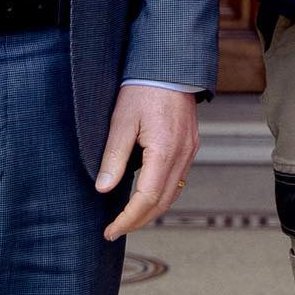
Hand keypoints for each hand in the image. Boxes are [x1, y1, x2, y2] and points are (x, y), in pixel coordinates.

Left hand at [96, 86, 199, 241]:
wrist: (171, 64)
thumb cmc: (144, 88)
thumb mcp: (122, 121)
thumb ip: (114, 157)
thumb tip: (104, 189)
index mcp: (165, 150)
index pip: (147, 199)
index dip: (128, 219)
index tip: (109, 231)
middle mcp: (182, 154)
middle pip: (163, 202)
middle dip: (139, 221)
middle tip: (115, 230)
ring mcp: (190, 149)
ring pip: (174, 192)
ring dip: (152, 210)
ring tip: (129, 217)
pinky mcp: (191, 143)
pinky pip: (179, 178)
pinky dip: (163, 193)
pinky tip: (148, 194)